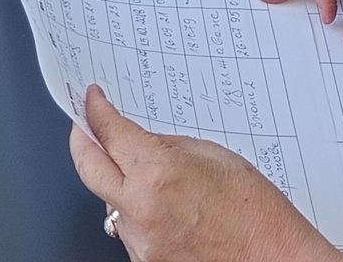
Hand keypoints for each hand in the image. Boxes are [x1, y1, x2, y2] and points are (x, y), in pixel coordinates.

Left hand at [67, 87, 333, 261]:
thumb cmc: (260, 217)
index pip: (108, 131)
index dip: (95, 110)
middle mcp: (140, 210)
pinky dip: (137, 215)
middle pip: (87, 166)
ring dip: (116, 184)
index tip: (92, 100)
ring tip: (146, 177)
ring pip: (108, 202)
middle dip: (82, 141)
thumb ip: (169, 147)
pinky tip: (164, 211)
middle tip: (85, 127)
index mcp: (157, 173)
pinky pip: (128, 231)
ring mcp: (139, 243)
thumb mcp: (216, 158)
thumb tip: (141, 142)